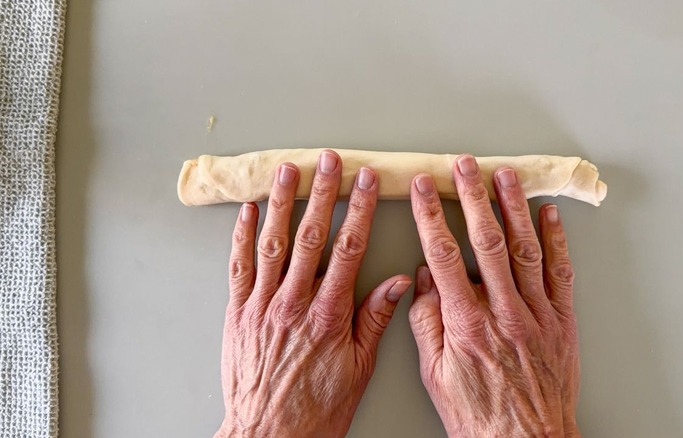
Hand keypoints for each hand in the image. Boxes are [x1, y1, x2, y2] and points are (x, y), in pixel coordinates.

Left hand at [216, 150, 410, 437]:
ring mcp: (262, 305)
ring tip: (287, 170)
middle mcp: (293, 303)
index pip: (348, 249)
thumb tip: (397, 282)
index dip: (358, 210)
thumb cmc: (315, 408)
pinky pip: (239, 267)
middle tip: (327, 160)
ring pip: (272, 244)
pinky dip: (243, 236)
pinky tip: (250, 211)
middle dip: (321, 193)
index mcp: (328, 314)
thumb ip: (375, 320)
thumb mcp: (359, 369)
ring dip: (281, 203)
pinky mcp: (238, 313)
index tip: (365, 182)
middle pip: (310, 236)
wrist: (267, 435)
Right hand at [408, 155, 579, 437]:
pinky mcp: (562, 322)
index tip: (426, 188)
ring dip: (514, 208)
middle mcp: (504, 312)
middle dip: (474, 197)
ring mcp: (537, 314)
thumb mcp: (435, 375)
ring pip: (525, 249)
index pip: (445, 256)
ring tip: (505, 176)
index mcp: (467, 324)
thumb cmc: (478, 416)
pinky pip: (561, 273)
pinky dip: (555, 240)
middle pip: (487, 242)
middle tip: (465, 166)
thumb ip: (427, 323)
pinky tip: (548, 215)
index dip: (433, 216)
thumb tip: (423, 279)